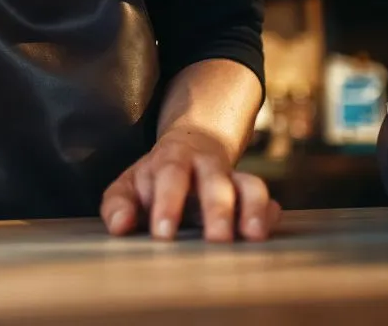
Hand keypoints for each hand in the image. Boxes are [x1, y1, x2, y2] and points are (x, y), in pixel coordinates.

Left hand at [100, 127, 280, 242]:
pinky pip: (267, 200)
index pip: (170, 175)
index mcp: (172, 160)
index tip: (163, 234)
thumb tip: (120, 225)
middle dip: (217, 210)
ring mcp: (232, 179)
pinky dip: (270, 215)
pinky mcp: (251, 194)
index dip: (168, 202)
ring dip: (253, 209)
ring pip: (249, 185)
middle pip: (215, 181)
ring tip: (253, 236)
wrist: (191, 147)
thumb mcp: (129, 186)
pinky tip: (266, 231)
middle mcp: (206, 166)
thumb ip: (118, 205)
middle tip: (216, 240)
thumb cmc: (154, 178)